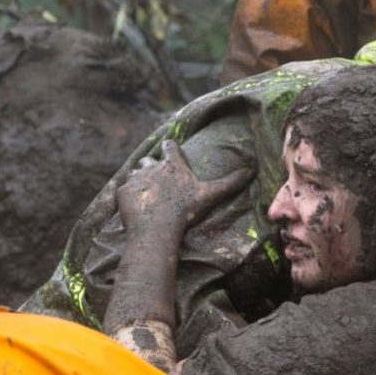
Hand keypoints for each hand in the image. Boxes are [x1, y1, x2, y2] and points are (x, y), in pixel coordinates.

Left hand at [117, 139, 252, 233]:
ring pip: (135, 174)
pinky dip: (129, 197)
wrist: (157, 228)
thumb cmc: (186, 210)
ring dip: (139, 181)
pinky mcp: (123, 192)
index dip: (170, 148)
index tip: (170, 150)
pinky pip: (124, 191)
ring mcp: (136, 179)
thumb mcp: (210, 195)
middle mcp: (152, 167)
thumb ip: (230, 183)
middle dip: (151, 167)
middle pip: (148, 160)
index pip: (169, 147)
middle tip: (157, 181)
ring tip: (146, 195)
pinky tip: (136, 207)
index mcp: (173, 165)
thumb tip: (252, 171)